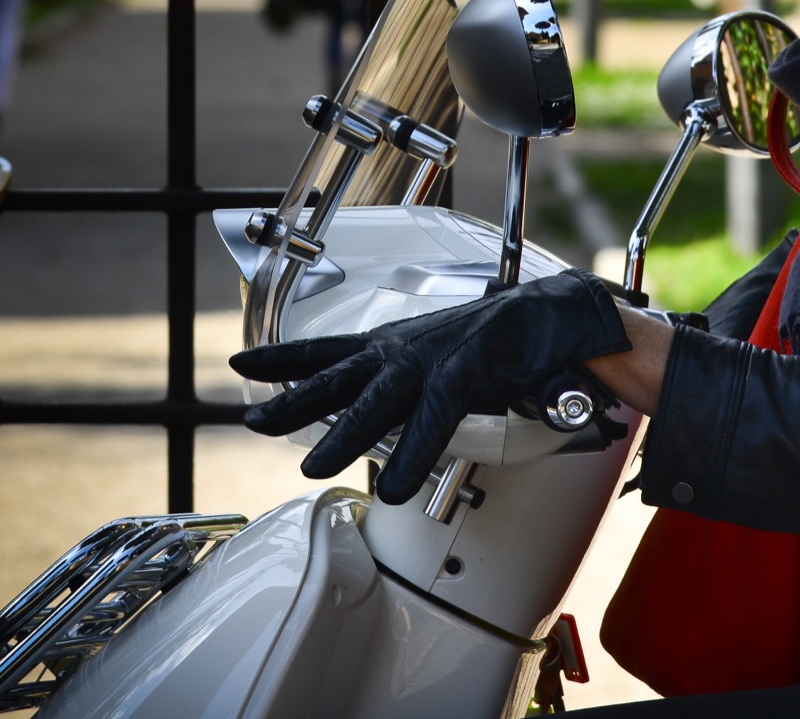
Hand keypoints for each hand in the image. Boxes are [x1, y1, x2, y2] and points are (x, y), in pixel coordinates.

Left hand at [231, 270, 633, 502]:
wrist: (557, 316)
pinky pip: (434, 417)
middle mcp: (405, 349)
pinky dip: (412, 451)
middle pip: (337, 376)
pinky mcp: (468, 370)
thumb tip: (381, 420)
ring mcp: (434, 358)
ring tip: (314, 467)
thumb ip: (407, 390)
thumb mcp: (438, 361)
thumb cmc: (502, 340)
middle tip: (253, 422)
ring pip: (377, 400)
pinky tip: (395, 482)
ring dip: (343, 435)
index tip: (242, 364)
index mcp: (395, 346)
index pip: (326, 350)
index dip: (282, 358)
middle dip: (292, 399)